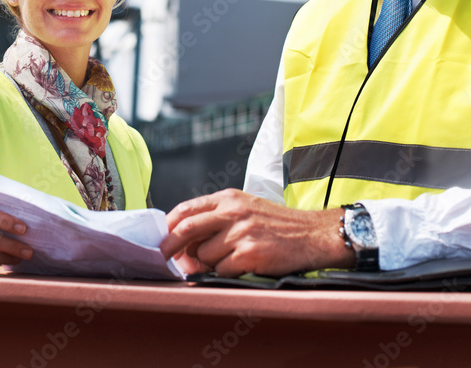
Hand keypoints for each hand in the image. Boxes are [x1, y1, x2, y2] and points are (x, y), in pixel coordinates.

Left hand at [160, 189, 352, 277]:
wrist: (311, 235)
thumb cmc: (275, 224)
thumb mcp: (245, 208)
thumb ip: (216, 218)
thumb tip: (182, 241)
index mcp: (229, 198)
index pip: (187, 210)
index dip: (168, 227)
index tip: (159, 241)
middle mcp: (233, 212)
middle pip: (187, 230)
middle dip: (169, 247)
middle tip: (163, 260)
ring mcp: (242, 232)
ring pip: (205, 255)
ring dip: (211, 263)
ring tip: (233, 257)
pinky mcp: (250, 254)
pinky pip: (223, 270)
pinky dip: (228, 272)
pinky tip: (245, 264)